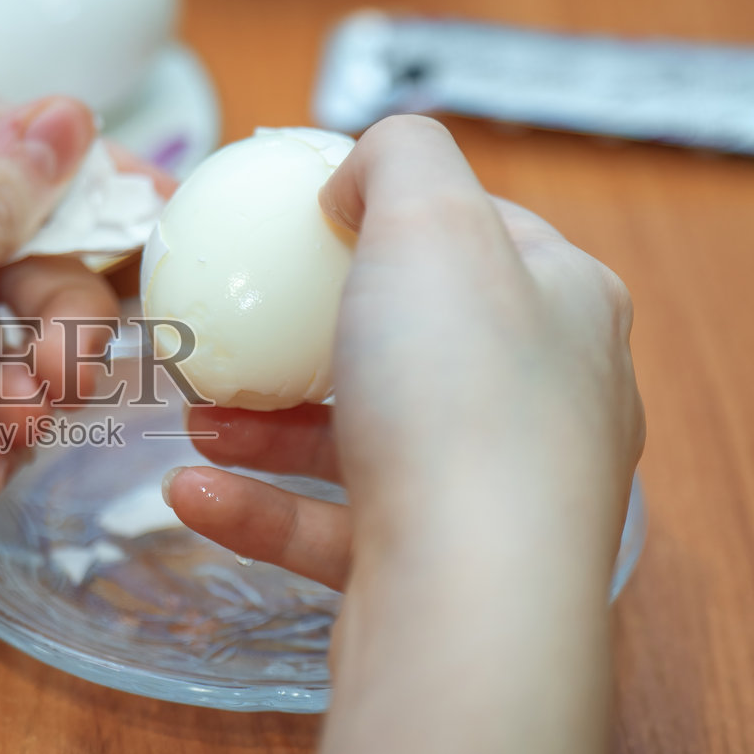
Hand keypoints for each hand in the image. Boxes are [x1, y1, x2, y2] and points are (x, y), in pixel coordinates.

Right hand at [168, 116, 644, 753]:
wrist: (471, 595)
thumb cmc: (460, 391)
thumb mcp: (428, 217)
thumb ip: (397, 158)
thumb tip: (360, 179)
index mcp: (566, 303)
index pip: (486, 232)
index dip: (396, 213)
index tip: (306, 222)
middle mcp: (546, 399)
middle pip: (413, 339)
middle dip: (306, 331)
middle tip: (234, 324)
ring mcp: (494, 495)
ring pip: (365, 440)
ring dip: (266, 426)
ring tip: (191, 415)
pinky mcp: (438, 572)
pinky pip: (337, 528)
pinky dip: (261, 508)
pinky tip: (188, 495)